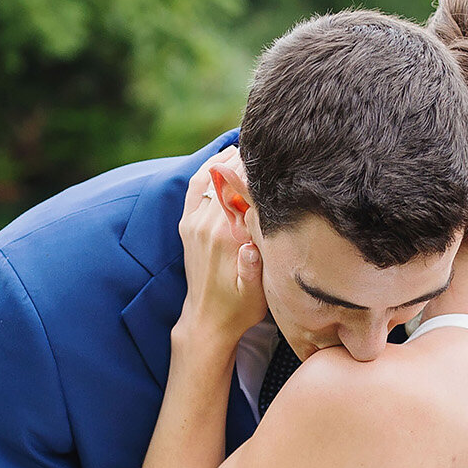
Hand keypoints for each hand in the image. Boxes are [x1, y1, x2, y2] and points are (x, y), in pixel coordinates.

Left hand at [177, 147, 266, 345]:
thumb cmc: (239, 308)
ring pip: (212, 175)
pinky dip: (208, 167)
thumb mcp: (256, 294)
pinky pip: (196, 185)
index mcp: (226, 236)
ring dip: (231, 159)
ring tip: (254, 147)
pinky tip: (225, 158)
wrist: (207, 322)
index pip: (244, 188)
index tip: (280, 155)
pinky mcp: (187, 224)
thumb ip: (254, 268)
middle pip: (229, 176)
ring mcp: (193, 222)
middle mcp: (206, 224)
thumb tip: (253, 246)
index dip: (261, 168)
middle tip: (273, 145)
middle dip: (250, 158)